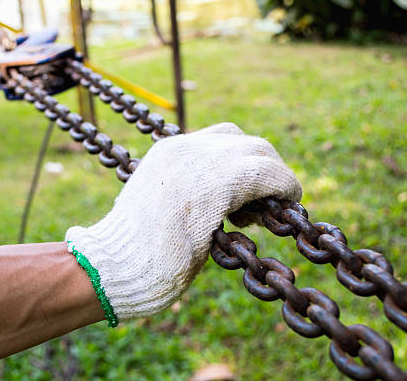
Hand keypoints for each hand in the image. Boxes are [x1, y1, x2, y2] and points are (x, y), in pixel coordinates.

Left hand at [66, 123, 301, 324]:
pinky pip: (205, 139)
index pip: (268, 170)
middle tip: (273, 199)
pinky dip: (222, 155)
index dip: (288, 186)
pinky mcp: (164, 150)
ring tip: (246, 189)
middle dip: (272, 171)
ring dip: (249, 157)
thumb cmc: (164, 269)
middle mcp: (194, 156)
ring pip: (232, 135)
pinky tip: (220, 181)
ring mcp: (176, 148)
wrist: (114, 263)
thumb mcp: (215, 245)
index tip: (292, 201)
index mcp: (210, 184)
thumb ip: (242, 213)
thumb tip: (262, 203)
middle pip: (256, 147)